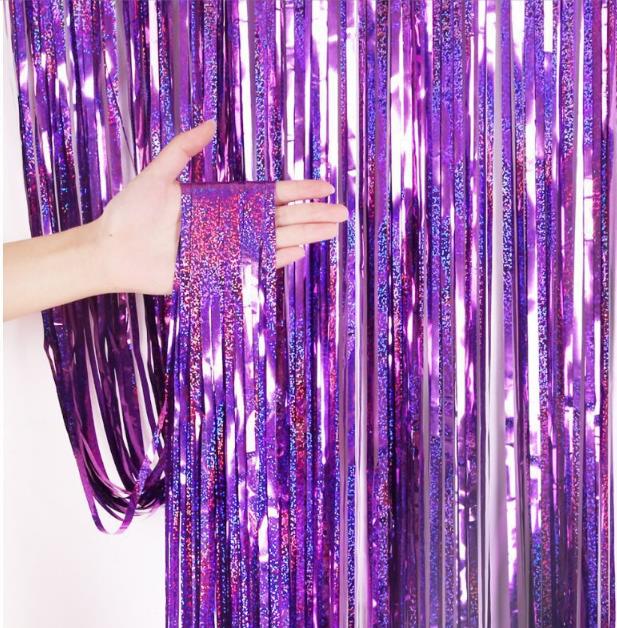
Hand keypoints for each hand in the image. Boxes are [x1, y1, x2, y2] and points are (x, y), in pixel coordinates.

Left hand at [96, 119, 347, 294]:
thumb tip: (209, 123)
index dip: (299, 191)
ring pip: (275, 240)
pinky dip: (278, 259)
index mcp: (223, 200)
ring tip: (332, 232)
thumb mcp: (157, 173)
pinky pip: (254, 262)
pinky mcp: (219, 269)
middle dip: (314, 215)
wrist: (112, 249)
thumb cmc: (131, 210)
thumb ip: (184, 149)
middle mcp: (231, 223)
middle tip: (342, 215)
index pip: (270, 194)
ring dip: (305, 235)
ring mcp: (227, 247)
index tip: (325, 187)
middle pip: (282, 218)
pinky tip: (300, 252)